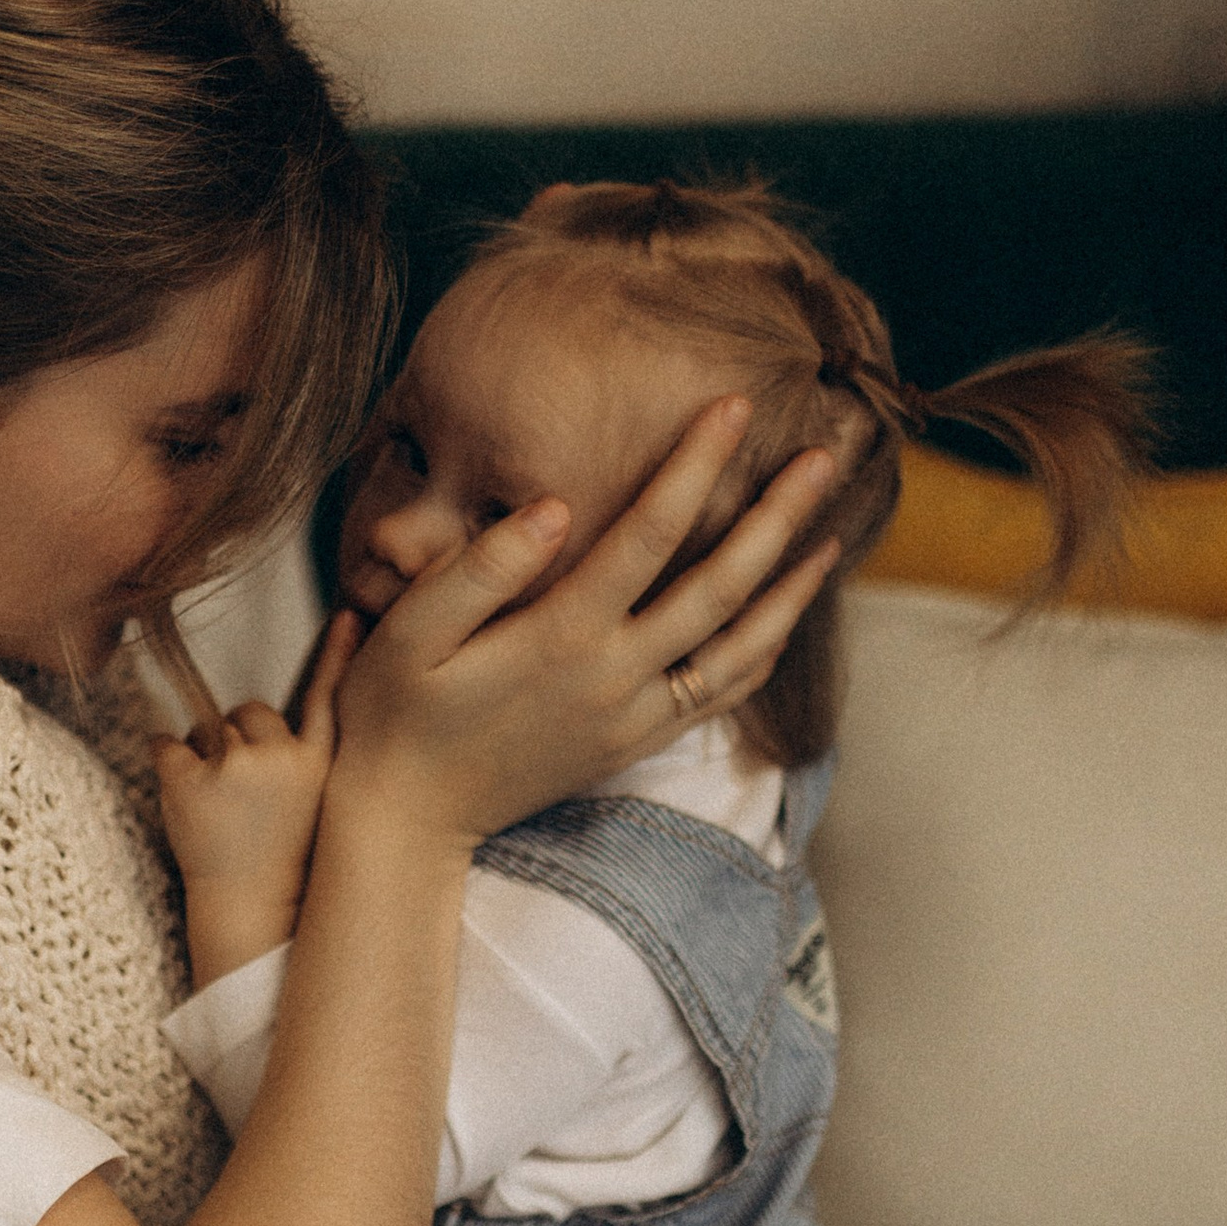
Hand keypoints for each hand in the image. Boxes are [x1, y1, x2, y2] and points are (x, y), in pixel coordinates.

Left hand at [155, 612, 357, 983]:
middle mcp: (283, 757)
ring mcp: (234, 766)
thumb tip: (286, 716)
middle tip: (248, 804)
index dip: (339, 654)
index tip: (349, 615)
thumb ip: (311, 759)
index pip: (330, 696)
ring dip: (206, 763)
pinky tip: (188, 808)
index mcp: (323, 765)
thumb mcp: (322, 810)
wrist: (254, 921)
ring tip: (223, 817)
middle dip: (241, 744)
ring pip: (208, 731)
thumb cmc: (286, 869)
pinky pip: (165, 746)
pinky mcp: (188, 779)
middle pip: (250, 713)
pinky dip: (167, 770)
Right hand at [328, 399, 839, 848]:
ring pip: (740, 649)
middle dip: (777, 516)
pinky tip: (785, 617)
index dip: (696, 464)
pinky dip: (763, 653)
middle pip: (720, 586)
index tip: (735, 404)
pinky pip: (720, 697)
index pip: (649, 533)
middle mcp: (613, 678)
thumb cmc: (393, 713)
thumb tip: (553, 505)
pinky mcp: (634, 744)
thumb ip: (480, 567)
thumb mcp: (409, 634)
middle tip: (825, 456)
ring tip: (834, 534)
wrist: (406, 822)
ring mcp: (632, 717)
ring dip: (791, 590)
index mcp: (561, 637)